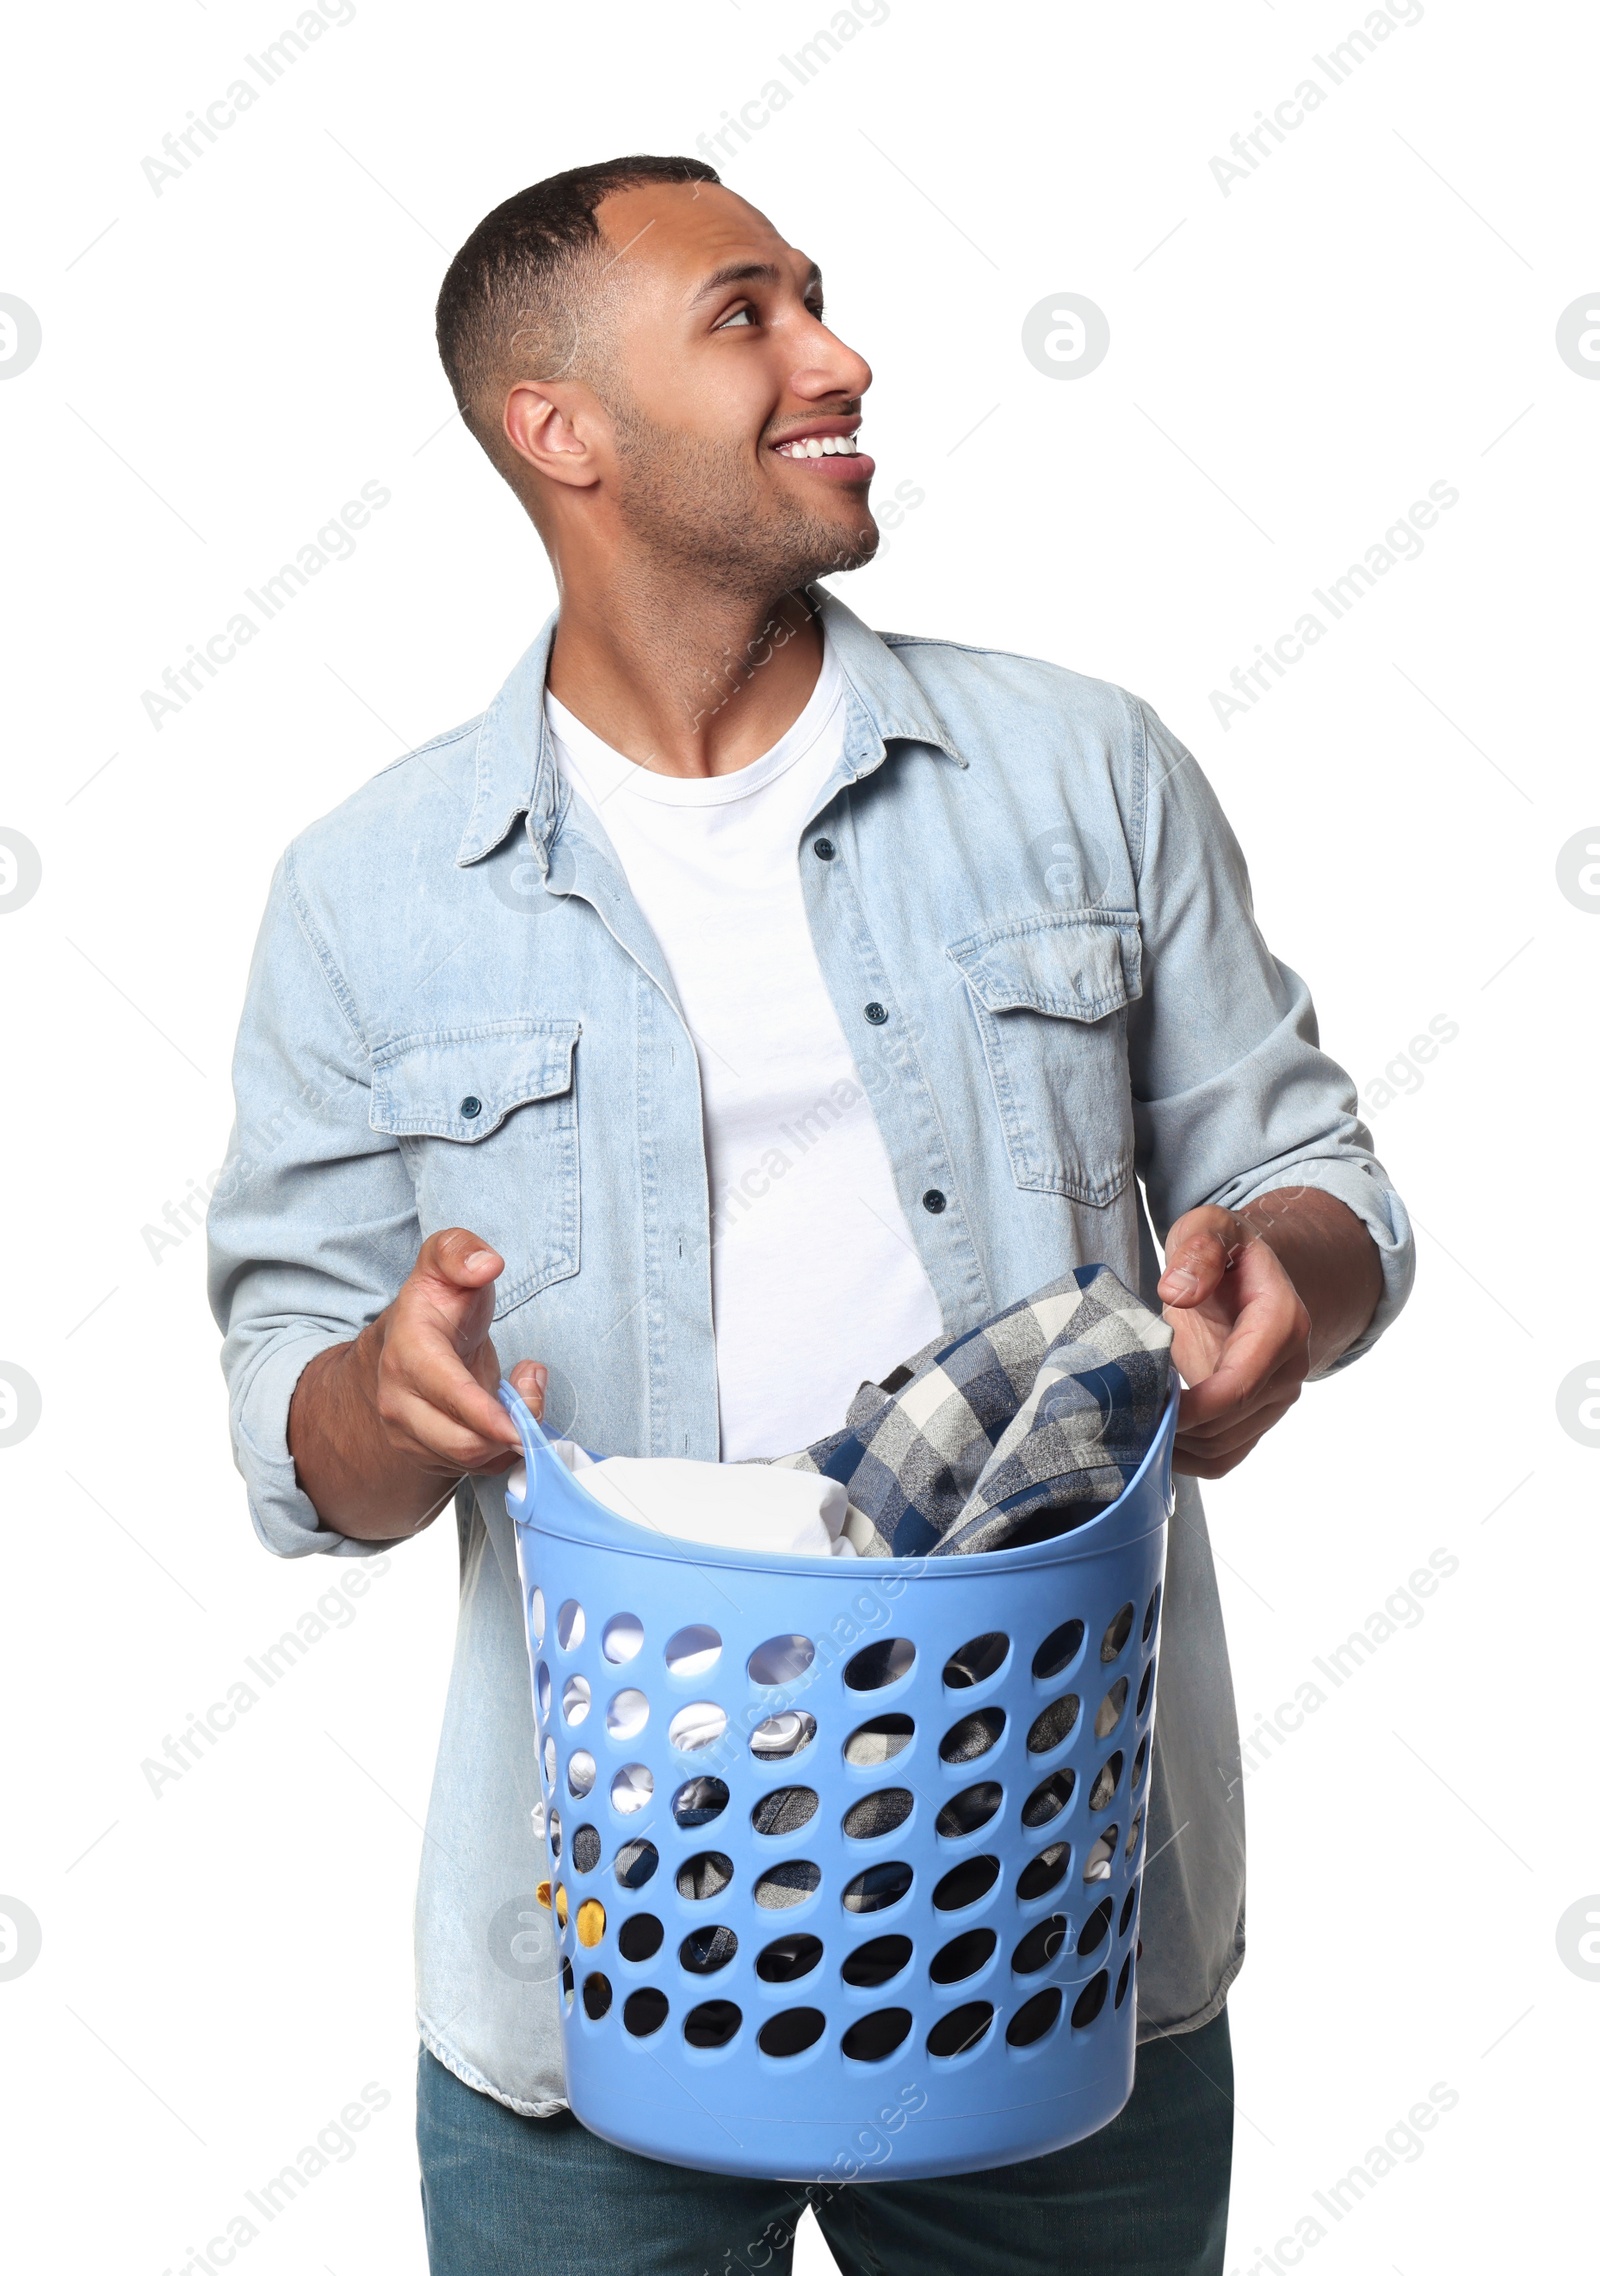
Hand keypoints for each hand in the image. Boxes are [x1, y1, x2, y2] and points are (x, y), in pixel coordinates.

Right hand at [366, 1227, 547, 1480]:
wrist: (406, 1341)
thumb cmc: (437, 1302)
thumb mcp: (444, 1260)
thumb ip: (459, 1251)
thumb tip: (486, 1263)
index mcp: (408, 1352)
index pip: (447, 1393)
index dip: (486, 1414)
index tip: (520, 1422)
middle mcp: (400, 1400)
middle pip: (463, 1442)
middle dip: (511, 1428)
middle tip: (533, 1386)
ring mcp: (411, 1433)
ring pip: (472, 1460)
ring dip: (511, 1437)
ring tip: (522, 1392)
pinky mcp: (428, 1454)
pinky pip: (478, 1469)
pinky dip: (505, 1450)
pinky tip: (510, 1415)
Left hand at [1157, 1205, 1311, 1479]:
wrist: (1248, 1273)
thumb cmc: (1224, 1252)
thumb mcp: (1208, 1227)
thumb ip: (1197, 1250)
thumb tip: (1176, 1292)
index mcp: (1282, 1324)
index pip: (1239, 1385)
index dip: (1193, 1408)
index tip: (1148, 1408)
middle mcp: (1289, 1369)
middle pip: (1229, 1425)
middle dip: (1177, 1429)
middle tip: (1121, 1418)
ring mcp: (1275, 1400)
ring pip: (1225, 1450)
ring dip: (1178, 1448)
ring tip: (1130, 1428)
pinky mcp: (1256, 1419)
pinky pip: (1224, 1457)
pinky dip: (1188, 1459)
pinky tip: (1152, 1439)